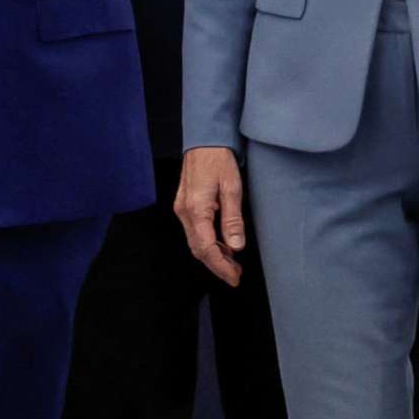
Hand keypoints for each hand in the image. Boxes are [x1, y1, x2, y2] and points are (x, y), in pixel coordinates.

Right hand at [174, 146, 247, 285]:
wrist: (204, 141)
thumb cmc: (219, 161)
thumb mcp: (232, 189)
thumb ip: (232, 219)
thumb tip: (235, 247)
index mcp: (195, 209)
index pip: (206, 248)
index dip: (221, 266)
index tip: (234, 278)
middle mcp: (184, 212)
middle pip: (198, 249)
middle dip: (217, 265)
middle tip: (236, 275)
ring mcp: (182, 209)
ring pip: (195, 242)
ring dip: (213, 255)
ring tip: (233, 263)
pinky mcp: (185, 205)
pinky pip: (195, 232)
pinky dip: (208, 243)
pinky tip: (223, 245)